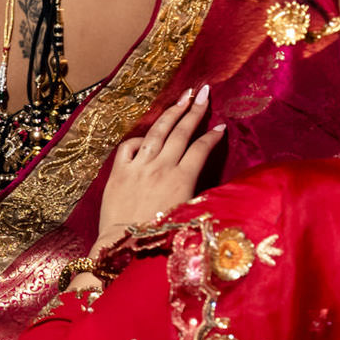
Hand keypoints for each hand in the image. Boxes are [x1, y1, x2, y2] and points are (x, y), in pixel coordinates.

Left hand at [100, 84, 223, 232]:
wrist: (123, 246)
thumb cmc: (158, 237)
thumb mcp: (186, 213)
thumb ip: (195, 190)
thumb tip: (203, 174)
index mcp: (182, 179)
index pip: (200, 149)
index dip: (212, 136)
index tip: (221, 126)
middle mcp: (161, 168)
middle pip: (181, 132)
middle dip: (195, 111)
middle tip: (204, 93)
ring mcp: (138, 167)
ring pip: (157, 132)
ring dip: (172, 113)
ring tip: (183, 98)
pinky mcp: (118, 171)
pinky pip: (129, 146)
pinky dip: (138, 139)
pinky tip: (145, 136)